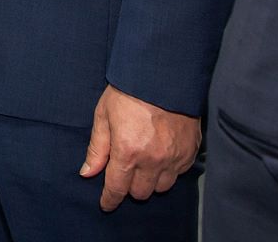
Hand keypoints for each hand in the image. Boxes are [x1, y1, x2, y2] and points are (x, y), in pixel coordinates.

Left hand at [79, 85, 200, 211]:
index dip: (110, 200)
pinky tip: (161, 155)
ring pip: (161, 187)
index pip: (117, 189)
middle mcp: (152, 160)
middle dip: (130, 186)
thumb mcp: (104, 115)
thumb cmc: (129, 91)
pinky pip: (178, 174)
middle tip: (125, 171)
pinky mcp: (189, 152)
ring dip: (150, 180)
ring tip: (144, 163)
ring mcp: (173, 157)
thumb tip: (87, 173)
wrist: (163, 74)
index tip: (107, 204)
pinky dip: (168, 170)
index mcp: (128, 152)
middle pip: (140, 193)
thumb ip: (97, 148)